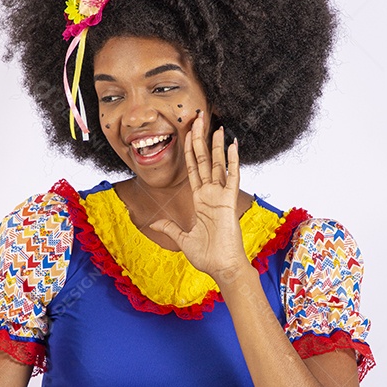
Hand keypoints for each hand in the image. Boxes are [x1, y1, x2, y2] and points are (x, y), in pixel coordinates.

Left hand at [148, 112, 247, 279]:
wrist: (222, 268)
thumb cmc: (207, 256)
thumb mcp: (182, 239)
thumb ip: (169, 228)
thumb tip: (154, 222)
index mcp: (200, 200)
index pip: (193, 169)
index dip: (190, 150)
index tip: (188, 133)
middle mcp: (211, 194)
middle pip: (204, 161)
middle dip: (201, 140)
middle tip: (199, 119)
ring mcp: (221, 197)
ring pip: (217, 165)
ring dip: (217, 145)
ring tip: (217, 126)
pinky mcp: (229, 202)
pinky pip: (231, 177)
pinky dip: (232, 161)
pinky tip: (233, 146)